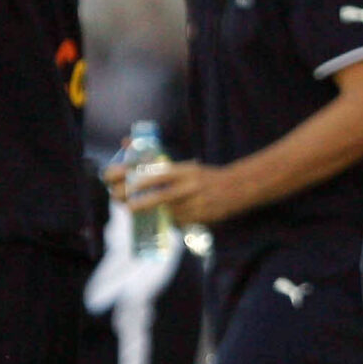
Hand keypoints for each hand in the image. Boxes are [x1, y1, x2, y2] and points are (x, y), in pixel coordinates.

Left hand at [123, 160, 244, 227]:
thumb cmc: (204, 177)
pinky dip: (171, 221)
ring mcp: (198, 203)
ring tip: (141, 212)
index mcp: (187, 171)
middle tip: (128, 206)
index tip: (128, 186)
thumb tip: (126, 141)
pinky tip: (167, 218)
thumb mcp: (186, 167)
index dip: (143, 182)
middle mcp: (192, 186)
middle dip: (142, 203)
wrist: (236, 188)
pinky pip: (180, 222)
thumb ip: (158, 162)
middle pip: (163, 197)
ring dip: (155, 214)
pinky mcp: (203, 218)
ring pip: (170, 212)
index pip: (162, 175)